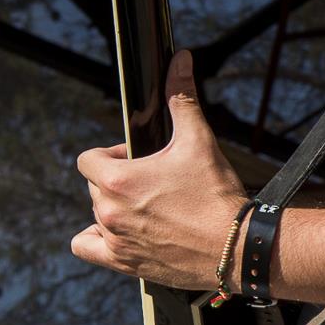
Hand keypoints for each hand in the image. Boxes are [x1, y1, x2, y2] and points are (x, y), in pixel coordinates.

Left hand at [72, 50, 248, 290]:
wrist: (237, 247)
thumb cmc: (216, 197)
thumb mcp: (198, 141)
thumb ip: (182, 98)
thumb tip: (180, 60)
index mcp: (118, 181)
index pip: (88, 160)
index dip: (111, 155)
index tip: (136, 159)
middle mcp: (109, 213)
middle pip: (95, 187)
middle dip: (117, 180)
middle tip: (151, 182)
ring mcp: (115, 241)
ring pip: (97, 215)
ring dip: (114, 208)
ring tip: (147, 207)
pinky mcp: (125, 264)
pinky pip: (87, 248)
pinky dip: (97, 241)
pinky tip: (119, 233)